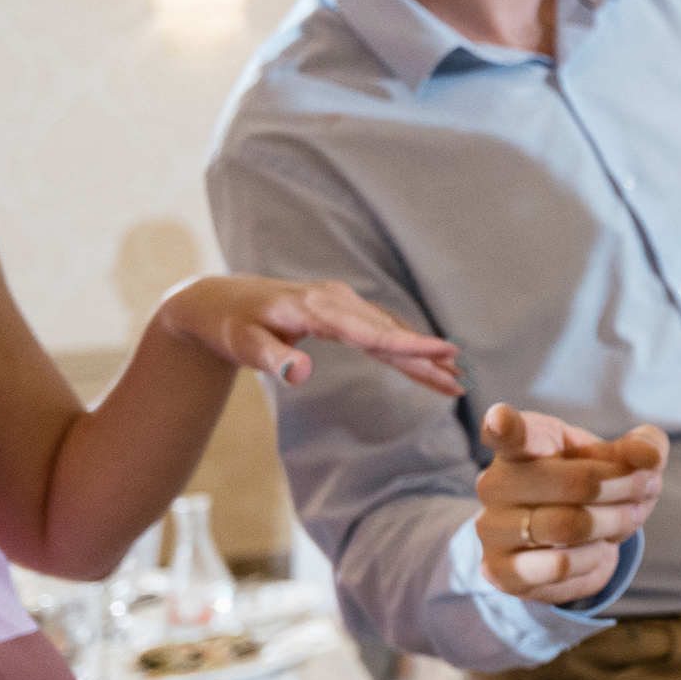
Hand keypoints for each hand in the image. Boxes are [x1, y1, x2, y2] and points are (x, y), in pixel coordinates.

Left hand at [160, 275, 461, 394]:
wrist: (220, 299)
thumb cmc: (230, 325)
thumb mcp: (244, 345)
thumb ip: (274, 359)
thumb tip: (302, 375)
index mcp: (317, 309)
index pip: (372, 332)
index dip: (410, 345)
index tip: (445, 352)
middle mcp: (336, 301)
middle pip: (389, 333)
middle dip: (426, 358)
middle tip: (460, 380)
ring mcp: (342, 304)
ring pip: (389, 332)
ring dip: (421, 355)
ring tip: (454, 379)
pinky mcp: (343, 311)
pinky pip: (379, 331)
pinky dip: (404, 347)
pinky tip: (424, 363)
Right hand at [475, 404, 668, 604]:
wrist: (572, 542)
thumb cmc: (592, 485)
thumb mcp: (622, 459)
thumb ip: (642, 447)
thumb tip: (648, 456)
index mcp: (525, 443)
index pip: (510, 433)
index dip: (504, 426)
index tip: (500, 419)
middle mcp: (496, 483)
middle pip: (575, 483)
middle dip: (625, 486)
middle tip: (648, 487)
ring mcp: (492, 528)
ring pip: (568, 526)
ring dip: (615, 523)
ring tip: (629, 517)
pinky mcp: (500, 571)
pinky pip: (559, 566)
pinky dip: (593, 558)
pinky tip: (597, 549)